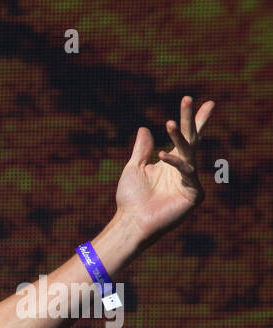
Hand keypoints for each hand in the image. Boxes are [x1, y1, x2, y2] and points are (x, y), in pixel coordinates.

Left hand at [115, 96, 215, 247]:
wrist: (130, 221)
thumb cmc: (131, 199)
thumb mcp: (134, 168)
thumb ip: (142, 149)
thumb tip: (144, 128)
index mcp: (173, 162)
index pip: (186, 137)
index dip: (194, 120)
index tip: (203, 102)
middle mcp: (184, 168)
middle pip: (191, 139)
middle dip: (190, 119)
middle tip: (187, 98)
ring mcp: (191, 180)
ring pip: (188, 152)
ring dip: (179, 137)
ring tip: (169, 123)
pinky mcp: (194, 193)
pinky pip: (187, 172)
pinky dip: (174, 163)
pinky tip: (161, 156)